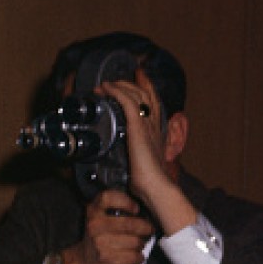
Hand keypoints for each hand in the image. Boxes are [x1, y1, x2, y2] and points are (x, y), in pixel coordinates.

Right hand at [66, 189, 155, 263]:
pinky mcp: (106, 257)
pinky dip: (139, 257)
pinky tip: (136, 256)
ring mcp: (99, 242)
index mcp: (93, 211)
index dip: (125, 201)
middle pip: (130, 223)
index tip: (136, 209)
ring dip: (141, 244)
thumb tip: (145, 210)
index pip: (108, 198)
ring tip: (138, 244)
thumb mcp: (101, 219)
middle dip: (145, 228)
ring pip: (135, 241)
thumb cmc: (100, 238)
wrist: (85, 261)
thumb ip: (117, 210)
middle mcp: (95, 225)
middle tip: (149, 229)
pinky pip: (134, 256)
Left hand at [98, 71, 195, 235]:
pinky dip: (117, 92)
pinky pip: (128, 102)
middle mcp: (154, 126)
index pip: (154, 104)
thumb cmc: (150, 183)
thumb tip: (129, 167)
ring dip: (120, 86)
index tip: (140, 75)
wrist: (157, 187)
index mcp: (157, 133)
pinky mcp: (137, 128)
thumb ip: (137, 159)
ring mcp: (147, 126)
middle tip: (116, 79)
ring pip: (137, 95)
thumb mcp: (143, 166)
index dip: (147, 87)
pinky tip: (107, 89)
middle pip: (146, 95)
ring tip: (105, 86)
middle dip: (132, 83)